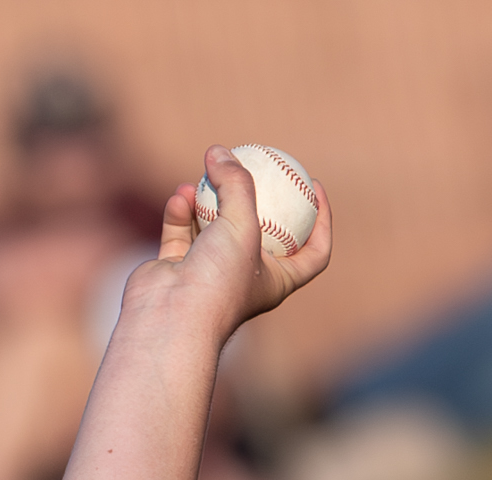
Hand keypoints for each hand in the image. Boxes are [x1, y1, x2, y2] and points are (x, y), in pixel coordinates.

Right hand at [122, 145, 331, 339]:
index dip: (322, 220)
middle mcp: (246, 278)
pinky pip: (182, 231)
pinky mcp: (178, 267)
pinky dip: (181, 212)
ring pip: (214, 226)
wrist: (169, 317)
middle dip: (257, 199)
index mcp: (278, 280)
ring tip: (206, 174)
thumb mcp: (242, 226)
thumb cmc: (218, 280)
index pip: (313, 251)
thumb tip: (220, 151)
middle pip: (260, 232)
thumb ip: (237, 184)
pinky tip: (180, 195)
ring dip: (209, 199)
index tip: (314, 186)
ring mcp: (210, 273)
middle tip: (255, 164)